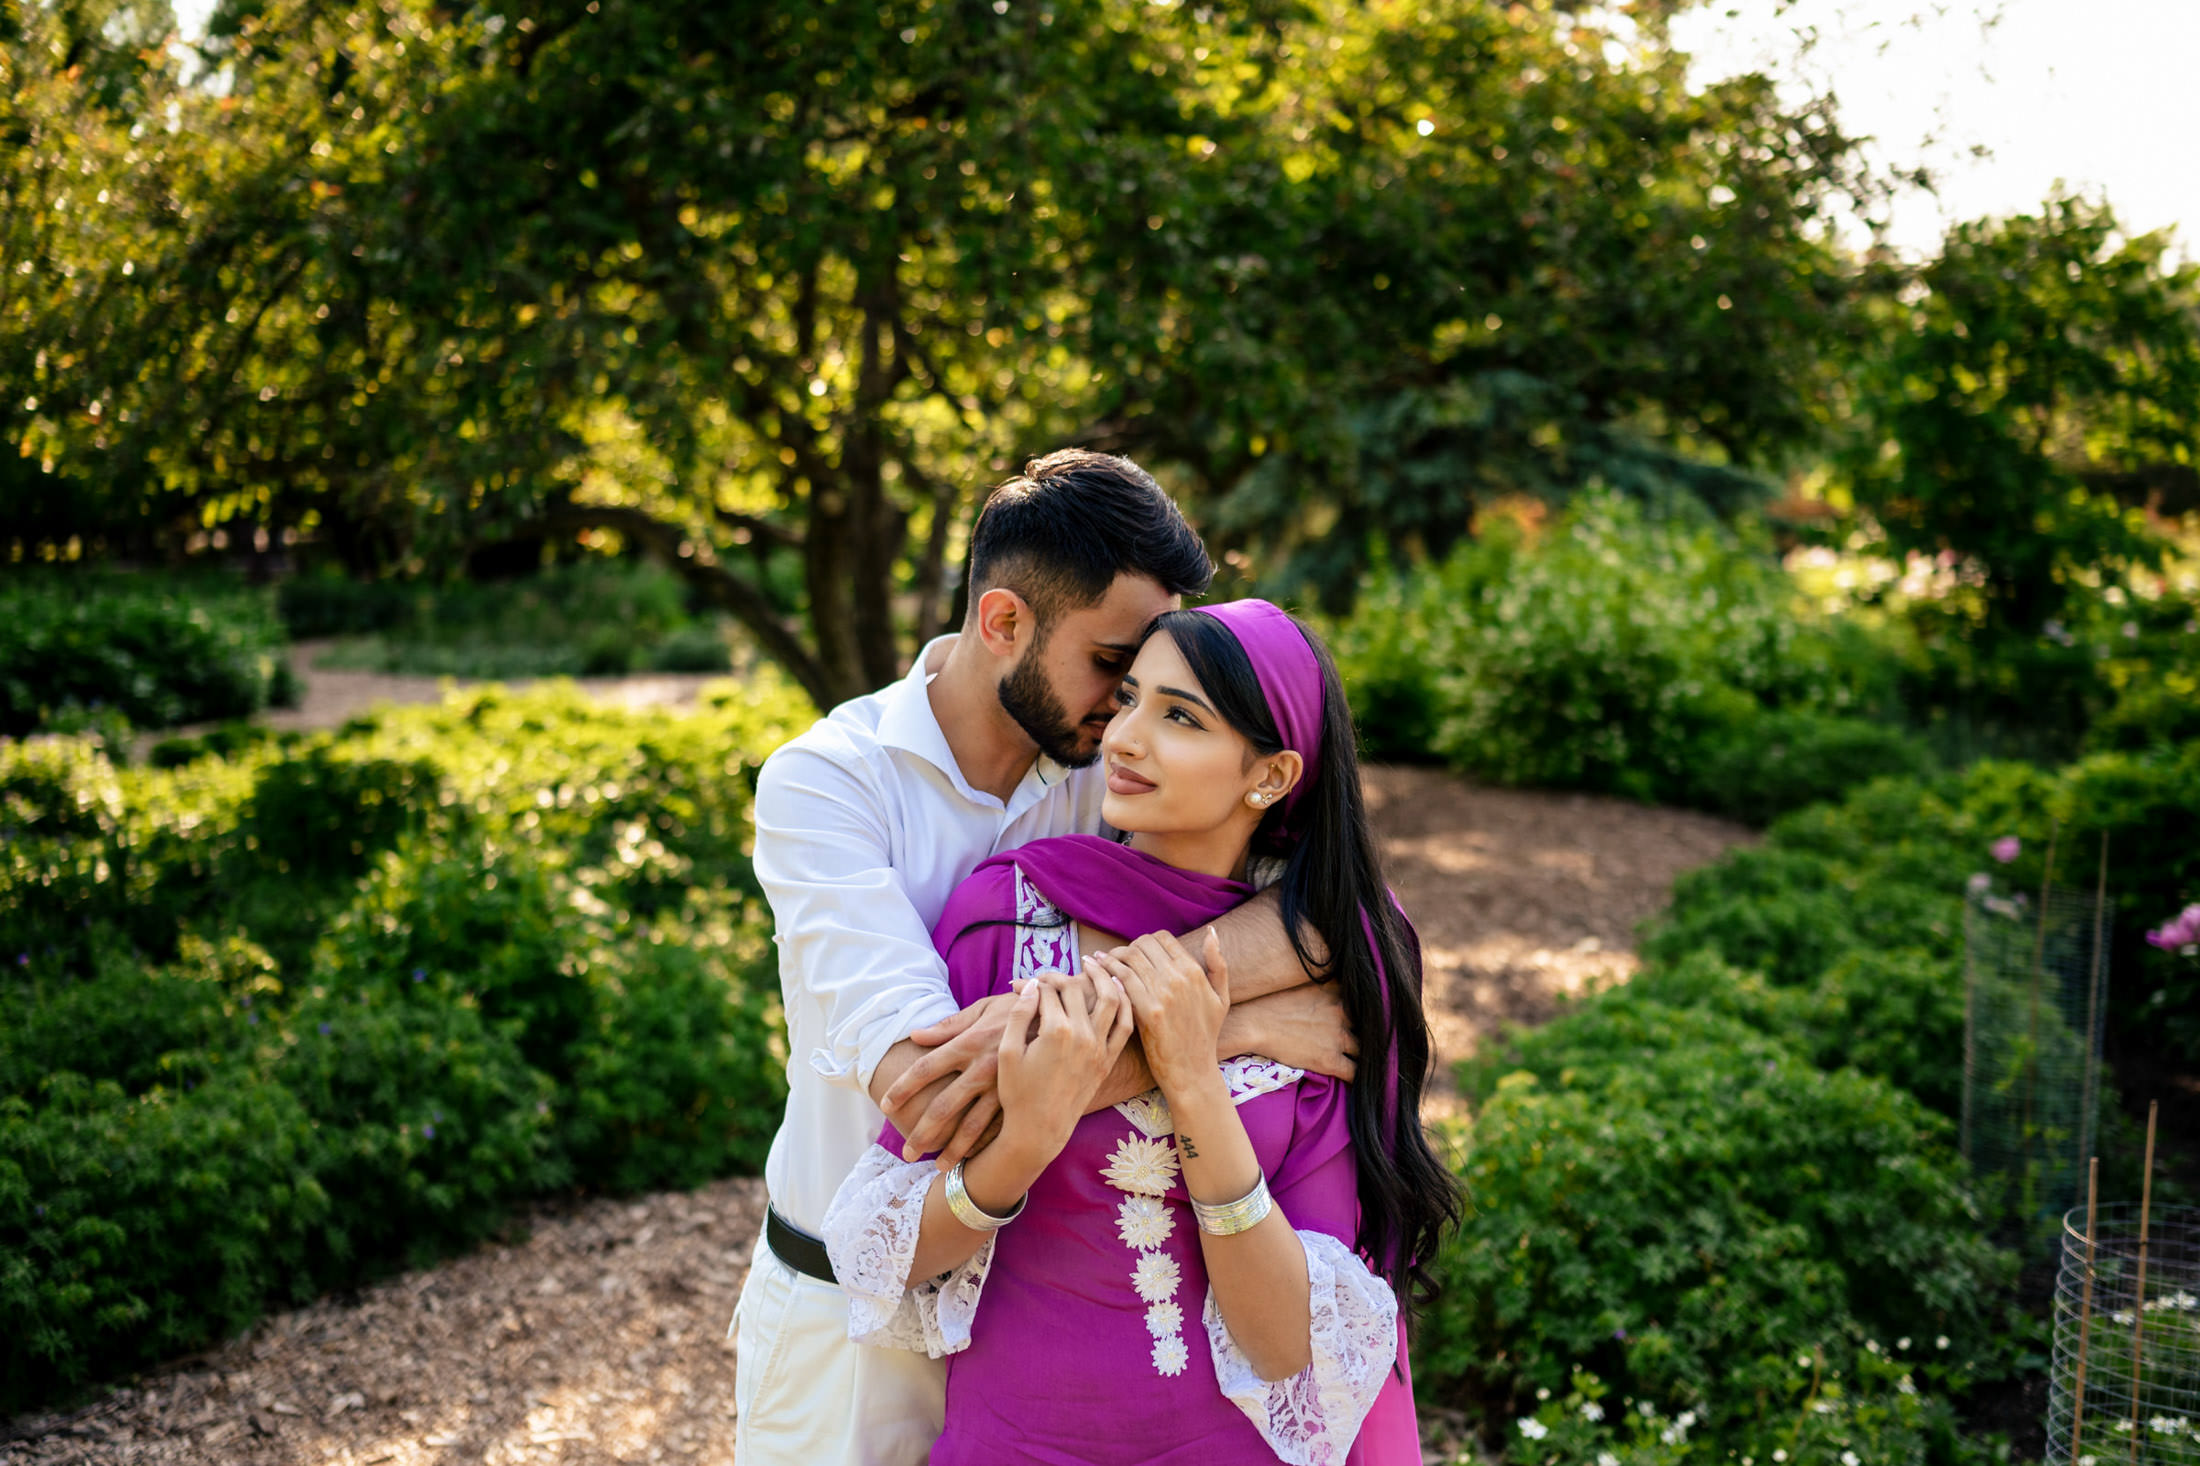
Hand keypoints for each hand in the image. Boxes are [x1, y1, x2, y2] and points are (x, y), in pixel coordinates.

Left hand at [882, 992, 1016, 1164]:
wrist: (1065, 1014)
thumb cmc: (1018, 1008)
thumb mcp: (984, 1008)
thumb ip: (949, 1024)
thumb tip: (916, 1035)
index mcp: (969, 1042)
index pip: (926, 1068)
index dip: (903, 1088)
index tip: (886, 1105)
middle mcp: (983, 1068)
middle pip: (944, 1105)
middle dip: (923, 1132)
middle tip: (907, 1152)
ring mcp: (1004, 1087)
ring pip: (972, 1126)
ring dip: (953, 1149)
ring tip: (938, 1166)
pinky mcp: (1023, 1098)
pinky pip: (1000, 1127)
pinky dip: (985, 1146)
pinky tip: (974, 1160)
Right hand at [995, 971, 1134, 1163]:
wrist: (1040, 1130)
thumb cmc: (1017, 1093)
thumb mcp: (1007, 1052)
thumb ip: (1019, 1014)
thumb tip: (1031, 985)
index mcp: (1056, 1031)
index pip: (1048, 990)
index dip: (1033, 982)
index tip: (1022, 983)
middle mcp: (1083, 1035)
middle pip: (1077, 989)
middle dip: (1061, 976)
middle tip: (1050, 976)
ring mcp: (1100, 1048)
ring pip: (1111, 998)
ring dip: (1104, 976)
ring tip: (1095, 963)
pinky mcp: (1109, 1060)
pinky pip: (1126, 1025)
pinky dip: (1125, 1003)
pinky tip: (1118, 989)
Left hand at [1087, 929, 1227, 1098]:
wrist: (1192, 1072)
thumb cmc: (1205, 1035)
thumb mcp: (1221, 998)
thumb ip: (1218, 964)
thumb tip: (1211, 932)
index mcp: (1194, 971)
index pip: (1161, 938)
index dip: (1144, 942)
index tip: (1132, 953)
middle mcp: (1180, 978)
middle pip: (1143, 944)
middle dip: (1125, 948)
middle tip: (1112, 957)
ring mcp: (1164, 994)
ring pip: (1129, 958)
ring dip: (1110, 956)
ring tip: (1099, 962)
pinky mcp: (1149, 1011)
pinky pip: (1122, 979)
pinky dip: (1107, 971)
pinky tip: (1098, 975)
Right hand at [1224, 983, 1357, 1080]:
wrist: (1254, 1023)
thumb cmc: (1271, 1002)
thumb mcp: (1302, 983)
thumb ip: (1324, 982)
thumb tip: (1333, 974)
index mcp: (1336, 992)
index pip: (1364, 1004)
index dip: (1367, 1014)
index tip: (1369, 1020)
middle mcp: (1342, 1012)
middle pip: (1369, 1026)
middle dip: (1369, 1035)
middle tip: (1368, 1042)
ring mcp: (1337, 1037)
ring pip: (1365, 1050)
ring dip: (1366, 1057)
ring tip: (1367, 1063)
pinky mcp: (1330, 1060)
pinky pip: (1354, 1073)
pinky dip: (1358, 1077)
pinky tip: (1359, 1080)